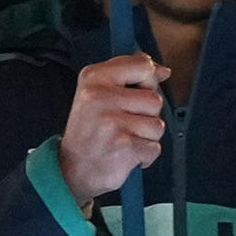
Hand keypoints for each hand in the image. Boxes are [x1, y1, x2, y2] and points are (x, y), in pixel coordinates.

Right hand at [61, 52, 167, 199]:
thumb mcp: (99, 92)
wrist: (72, 169)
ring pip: (157, 126)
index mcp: (94, 77)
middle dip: (146, 116)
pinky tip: (125, 154)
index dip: (149, 81)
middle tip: (122, 124)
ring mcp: (111, 122)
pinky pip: (154, 148)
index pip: (143, 65)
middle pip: (154, 99)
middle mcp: (100, 96)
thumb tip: (164, 71)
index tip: (136, 93)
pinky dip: (144, 156)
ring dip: (146, 137)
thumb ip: (130, 76)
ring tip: (123, 139)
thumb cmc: (90, 130)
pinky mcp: (123, 146)